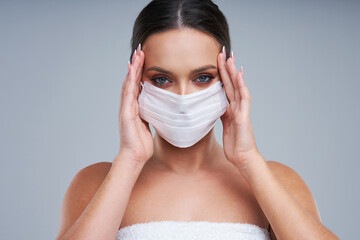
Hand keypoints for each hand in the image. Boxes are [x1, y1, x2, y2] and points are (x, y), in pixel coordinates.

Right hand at [118, 44, 153, 164]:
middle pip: (131, 81)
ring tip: (136, 55)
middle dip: (135, 65)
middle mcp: (128, 105)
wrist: (135, 156)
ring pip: (129, 83)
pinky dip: (130, 80)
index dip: (139, 72)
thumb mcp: (149, 124)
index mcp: (135, 107)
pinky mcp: (126, 112)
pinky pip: (128, 93)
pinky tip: (132, 70)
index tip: (144, 59)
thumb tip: (157, 107)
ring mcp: (126, 108)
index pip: (137, 85)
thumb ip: (150, 114)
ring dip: (132, 69)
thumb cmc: (141, 143)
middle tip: (139, 50)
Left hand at [217, 46, 259, 170]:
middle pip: (231, 83)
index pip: (225, 88)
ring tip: (230, 57)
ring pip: (237, 87)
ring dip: (233, 72)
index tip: (217, 61)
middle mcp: (237, 107)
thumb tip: (217, 105)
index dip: (221, 74)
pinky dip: (241, 86)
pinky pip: (243, 98)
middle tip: (223, 51)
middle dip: (226, 67)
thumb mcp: (225, 126)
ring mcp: (241, 110)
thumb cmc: (236, 144)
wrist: (243, 158)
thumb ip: (223, 114)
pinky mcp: (243, 116)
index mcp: (231, 109)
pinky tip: (238, 75)